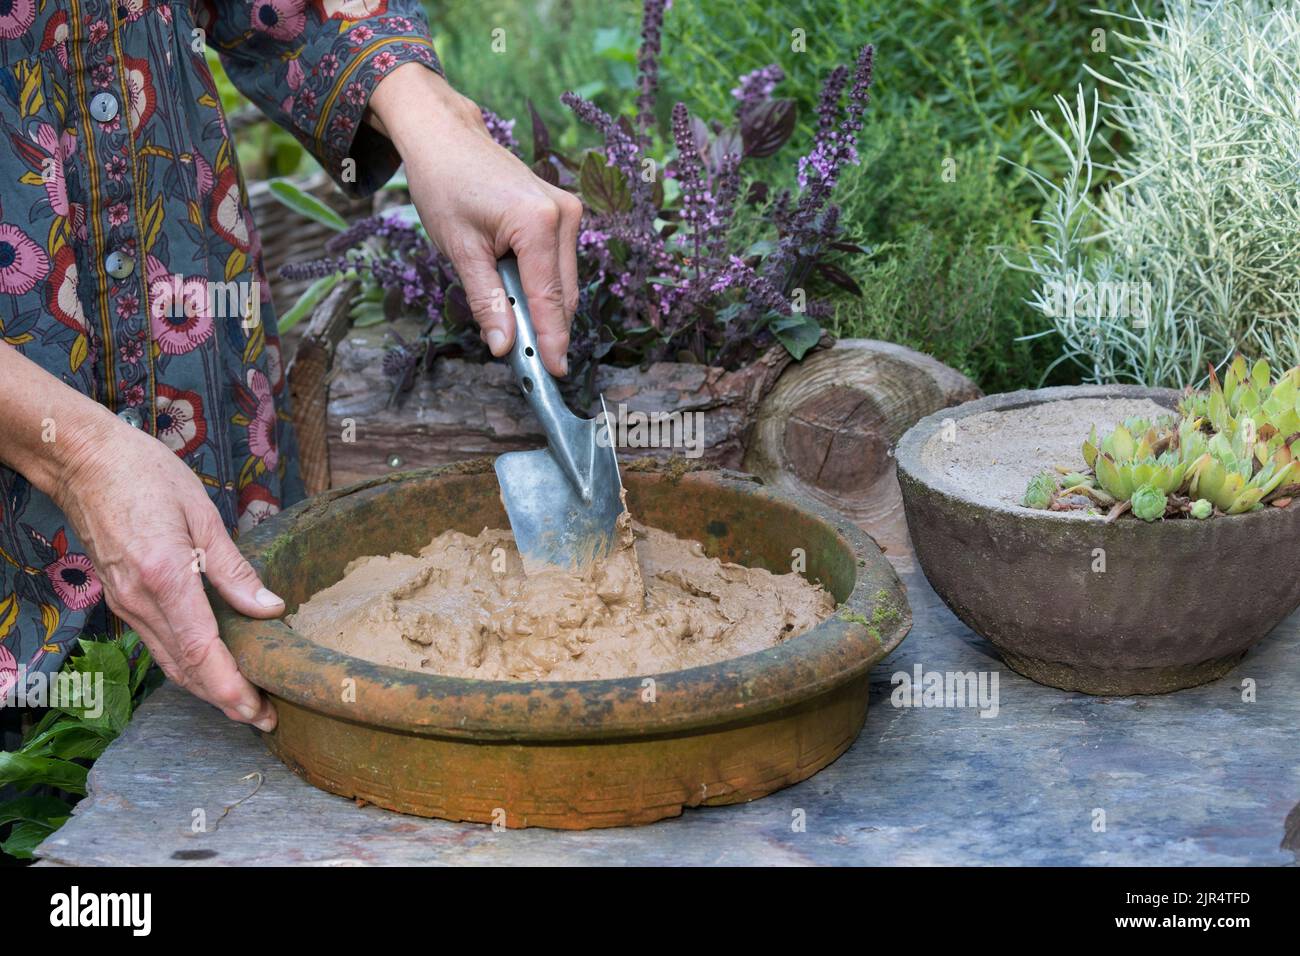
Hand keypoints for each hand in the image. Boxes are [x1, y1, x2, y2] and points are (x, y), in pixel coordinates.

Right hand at [53, 412, 283, 730]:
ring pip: (170, 662)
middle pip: (186, 670)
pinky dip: (187, 665)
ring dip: (207, 688)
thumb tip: (271, 610)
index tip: (261, 712)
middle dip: (226, 701)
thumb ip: (235, 570)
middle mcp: (141, 601)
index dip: (232, 690)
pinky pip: (158, 643)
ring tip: (246, 702)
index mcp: (166, 578)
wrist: (83, 460)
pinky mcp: (121, 599)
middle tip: (265, 719)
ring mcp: (126, 604)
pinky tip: (212, 668)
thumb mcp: (203, 515)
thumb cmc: (146, 474)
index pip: (202, 653)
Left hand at [368, 66, 581, 376]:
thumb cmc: (445, 185)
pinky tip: (516, 296)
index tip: (554, 374)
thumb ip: (486, 301)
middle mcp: (564, 215)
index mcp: (538, 223)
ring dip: (543, 309)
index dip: (552, 341)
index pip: (550, 298)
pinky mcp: (563, 212)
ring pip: (564, 282)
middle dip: (547, 330)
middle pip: (564, 294)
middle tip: (526, 363)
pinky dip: (541, 287)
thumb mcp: (460, 250)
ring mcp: (568, 212)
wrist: (445, 138)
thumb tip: (504, 346)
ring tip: (512, 325)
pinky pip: (558, 264)